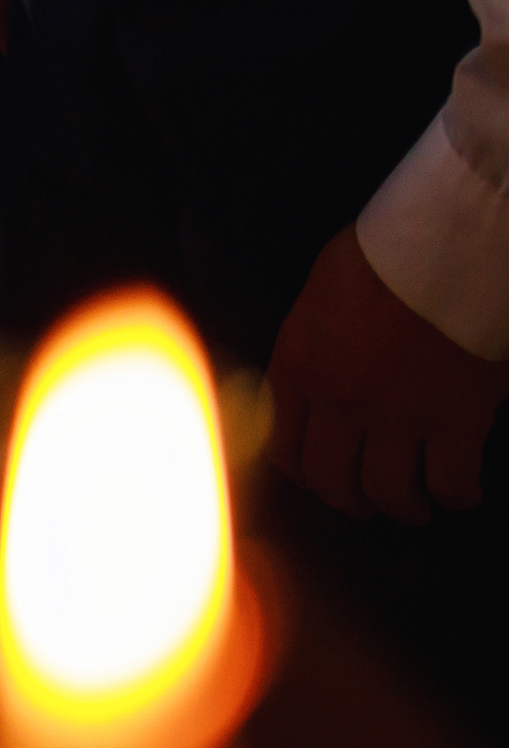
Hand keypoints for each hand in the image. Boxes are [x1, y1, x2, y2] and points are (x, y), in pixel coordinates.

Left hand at [267, 224, 508, 521]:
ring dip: (402, 506)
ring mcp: (394, 414)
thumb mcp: (318, 298)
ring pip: (387, 490)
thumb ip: (312, 348)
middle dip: (349, 501)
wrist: (442, 241)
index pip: (285, 447)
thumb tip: (316, 384)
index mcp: (297, 367)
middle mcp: (336, 400)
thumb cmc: (382, 255)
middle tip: (369, 503)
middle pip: (330, 480)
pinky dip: (456, 495)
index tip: (323, 480)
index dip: (305, 474)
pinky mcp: (453, 418)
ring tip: (417, 505)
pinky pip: (448, 480)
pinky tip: (462, 492)